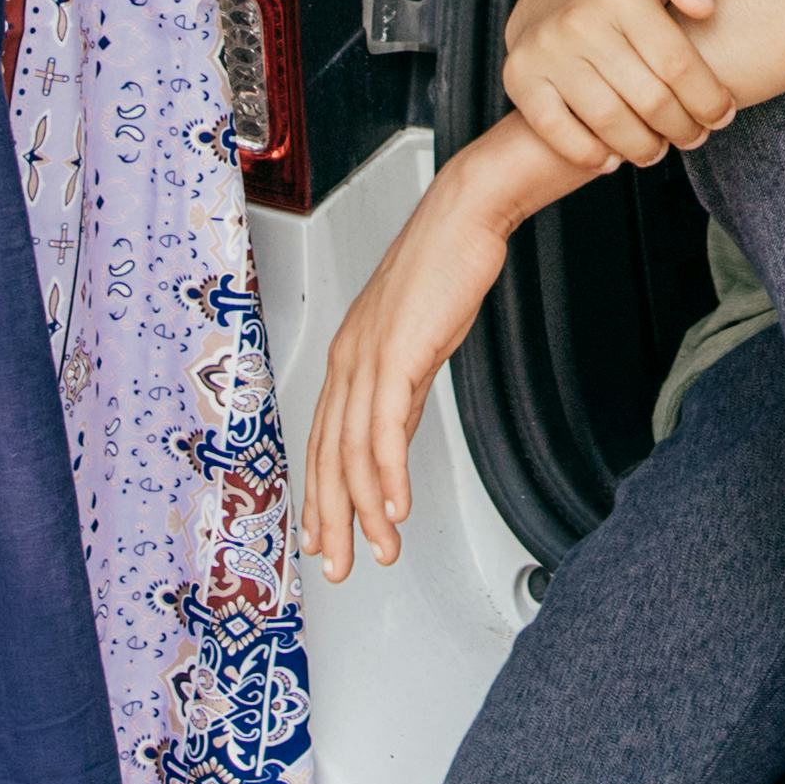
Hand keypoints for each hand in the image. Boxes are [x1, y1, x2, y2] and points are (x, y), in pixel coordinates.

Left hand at [297, 164, 522, 584]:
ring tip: (378, 552)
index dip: (321, 495)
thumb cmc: (444, 267)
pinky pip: (386, 429)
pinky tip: (396, 509)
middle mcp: (347, 361)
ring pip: (351, 452)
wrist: (463, 217)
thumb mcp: (416, 340)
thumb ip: (401, 389)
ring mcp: (367, 358)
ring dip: (364, 511)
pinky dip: (388, 475)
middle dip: (331, 520)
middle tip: (337, 566)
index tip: (323, 537)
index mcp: (348, 357)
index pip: (323, 441)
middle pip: (328, 456)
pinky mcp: (397, 355)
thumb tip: (396, 434)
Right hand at [498, 0, 738, 180]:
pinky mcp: (520, 78)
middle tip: (694, 136)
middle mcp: (579, 20)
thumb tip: (704, 6)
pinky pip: (558, 132)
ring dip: (644, 147)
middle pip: (649, 99)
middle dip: (683, 128)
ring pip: (610, 122)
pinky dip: (590, 154)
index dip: (707, 98)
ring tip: (659, 149)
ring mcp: (546, 51)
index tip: (722, 114)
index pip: (677, 63)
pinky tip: (613, 157)